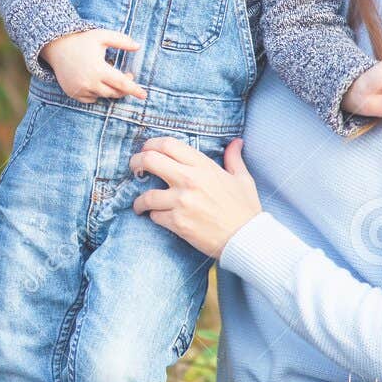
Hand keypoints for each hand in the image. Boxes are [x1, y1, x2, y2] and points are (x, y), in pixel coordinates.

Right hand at [40, 29, 147, 102]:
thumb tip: (138, 46)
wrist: (57, 47)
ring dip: (110, 88)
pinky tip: (94, 81)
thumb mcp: (102, 36)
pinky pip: (91, 99)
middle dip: (124, 87)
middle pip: (114, 93)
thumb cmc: (82, 40)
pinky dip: (96, 93)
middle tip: (127, 76)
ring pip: (103, 96)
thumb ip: (121, 41)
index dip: (134, 89)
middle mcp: (89, 82)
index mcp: (98, 69)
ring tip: (106, 73)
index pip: (121, 83)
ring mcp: (80, 89)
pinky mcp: (73, 93)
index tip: (144, 95)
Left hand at [130, 137, 261, 258]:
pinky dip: (154, 217)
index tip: (146, 150)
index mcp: (203, 166)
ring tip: (141, 204)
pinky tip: (159, 217)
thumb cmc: (245, 209)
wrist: (246, 239)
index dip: (151, 144)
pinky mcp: (178, 222)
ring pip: (146, 195)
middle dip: (136, 163)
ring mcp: (182, 202)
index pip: (167, 144)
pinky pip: (155, 216)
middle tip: (135, 169)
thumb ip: (234, 159)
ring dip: (140, 200)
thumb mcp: (242, 179)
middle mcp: (189, 180)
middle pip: (149, 160)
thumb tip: (236, 142)